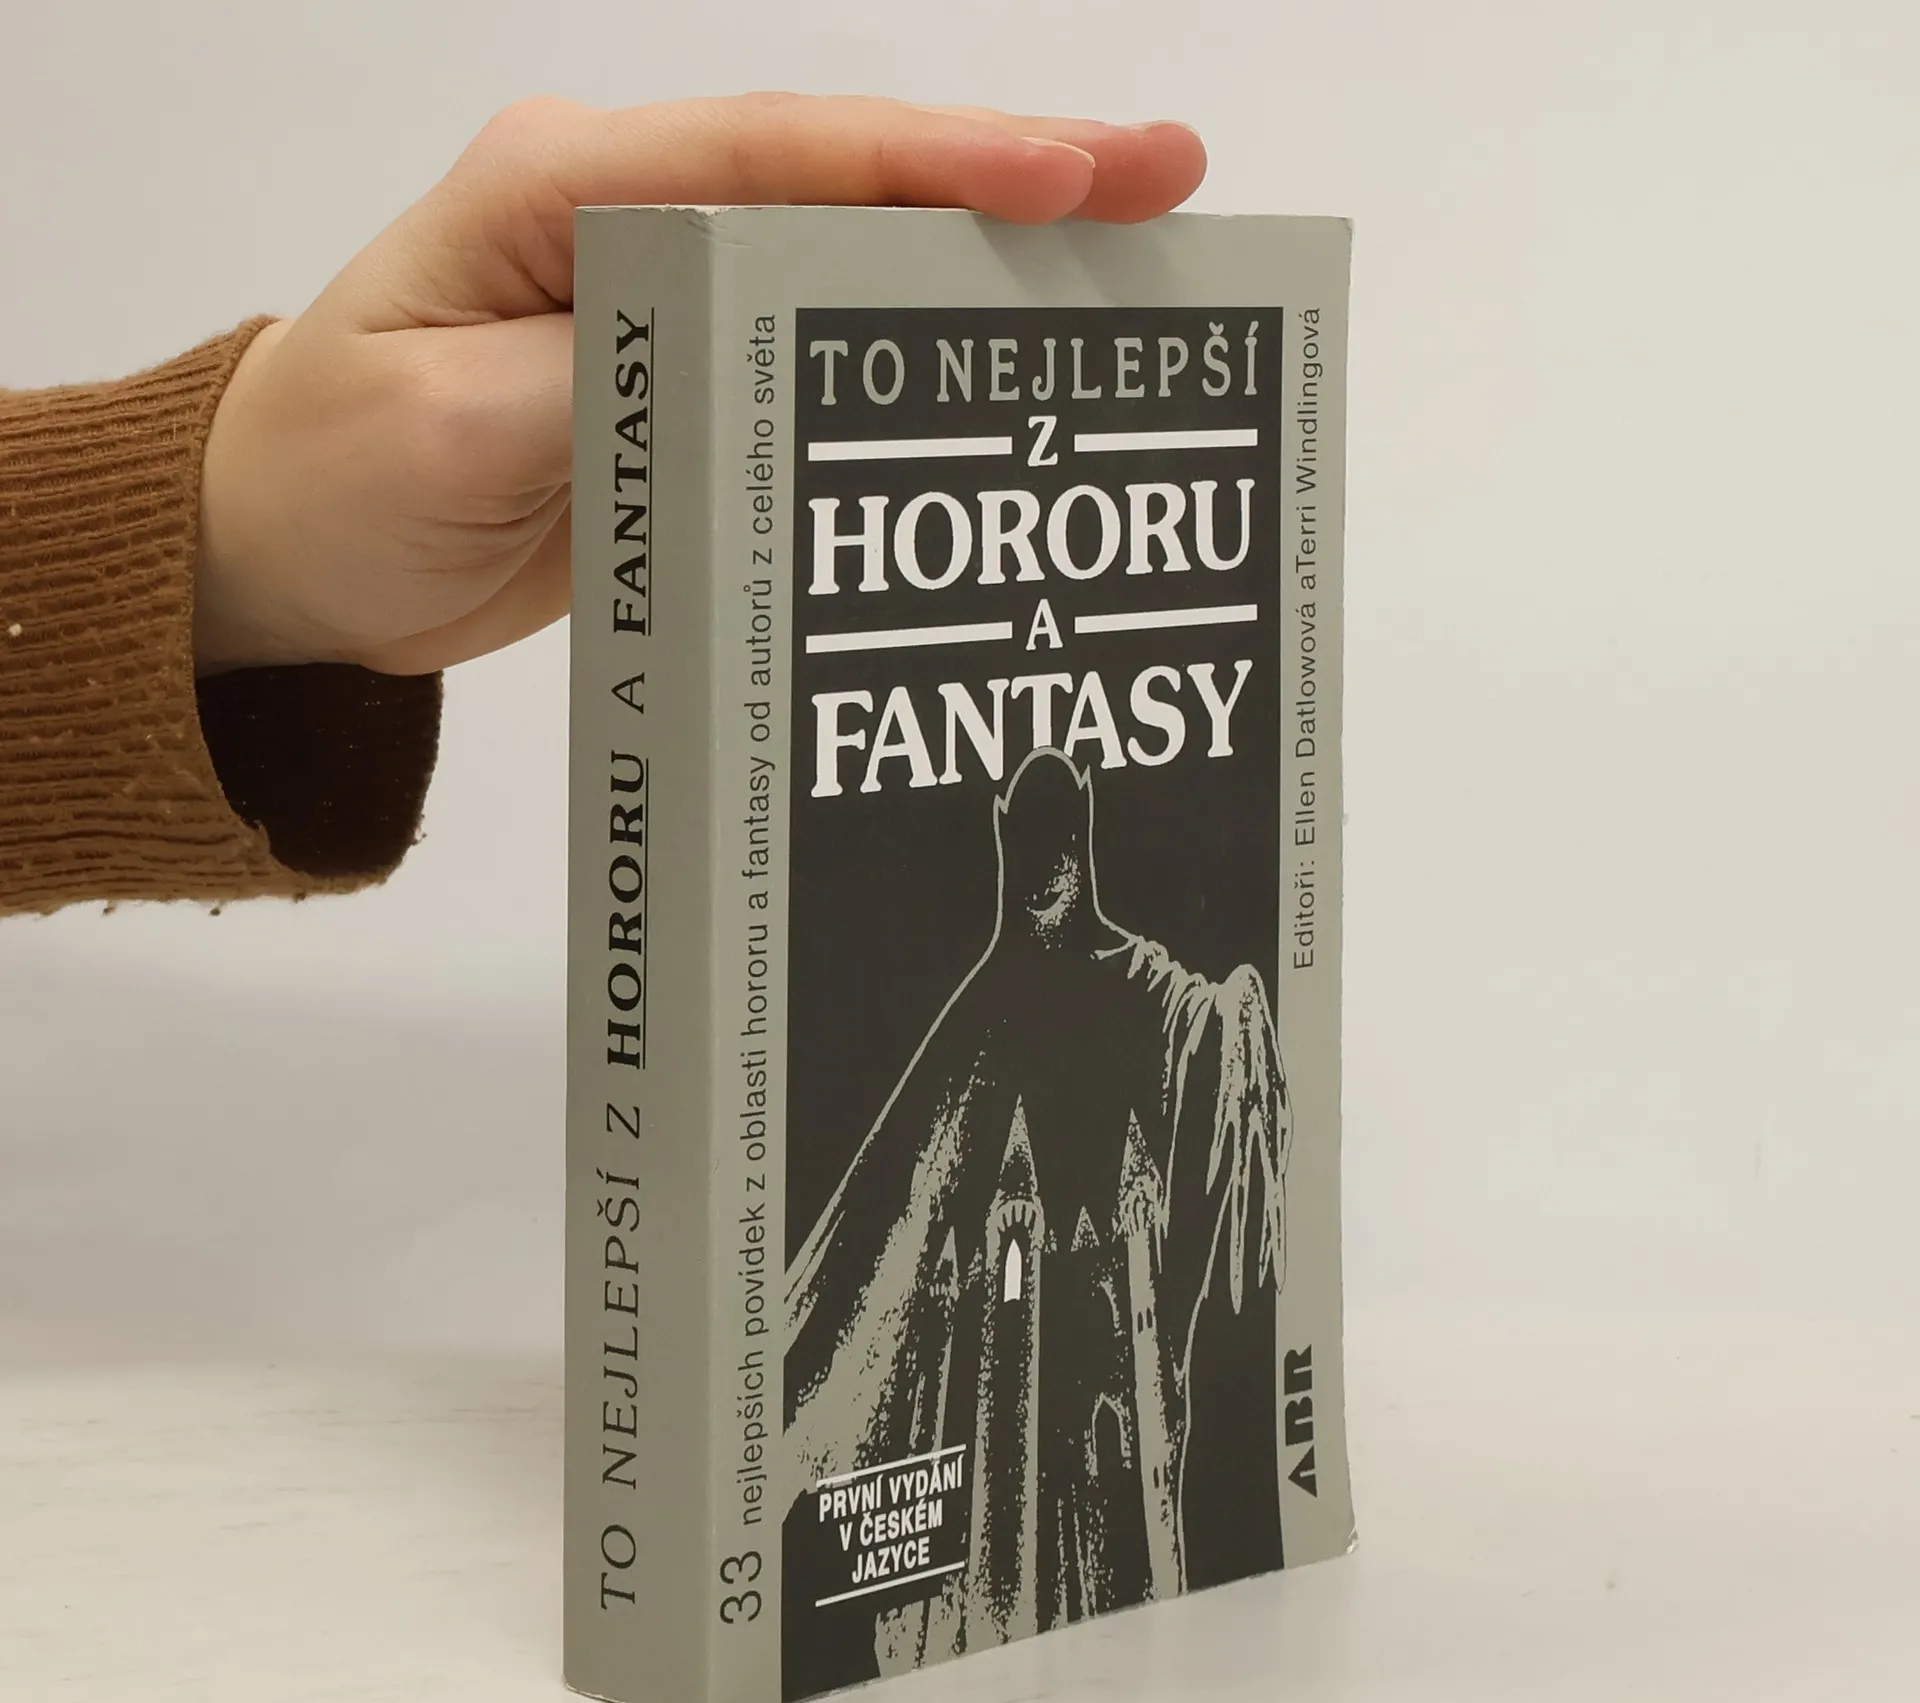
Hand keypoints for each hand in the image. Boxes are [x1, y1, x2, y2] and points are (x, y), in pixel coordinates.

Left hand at [193, 94, 1206, 677]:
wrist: (288, 553)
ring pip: (848, 259)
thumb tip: (741, 351)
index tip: (1071, 174)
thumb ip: (602, 379)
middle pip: (844, 183)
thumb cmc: (335, 476)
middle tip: (1166, 188)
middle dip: (1008, 182)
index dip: (934, 161)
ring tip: (1128, 269)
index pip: (775, 153)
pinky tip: (1001, 375)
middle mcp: (628, 217)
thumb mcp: (450, 434)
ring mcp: (662, 296)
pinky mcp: (681, 381)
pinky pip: (817, 352)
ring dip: (981, 265)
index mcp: (563, 188)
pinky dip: (915, 357)